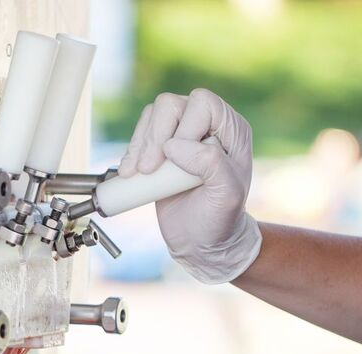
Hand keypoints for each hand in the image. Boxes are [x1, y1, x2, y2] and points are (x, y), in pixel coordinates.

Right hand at [119, 88, 261, 283]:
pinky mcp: (161, 147)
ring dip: (140, 143)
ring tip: (138, 173)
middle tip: (149, 169)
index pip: (204, 104)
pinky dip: (131, 151)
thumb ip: (211, 164)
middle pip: (171, 105)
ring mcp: (182, 134)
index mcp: (231, 130)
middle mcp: (207, 126)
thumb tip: (173, 144)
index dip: (186, 128)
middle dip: (156, 137)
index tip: (178, 162)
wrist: (201, 241)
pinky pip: (141, 132)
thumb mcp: (227, 196)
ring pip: (153, 115)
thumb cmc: (220, 220)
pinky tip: (130, 173)